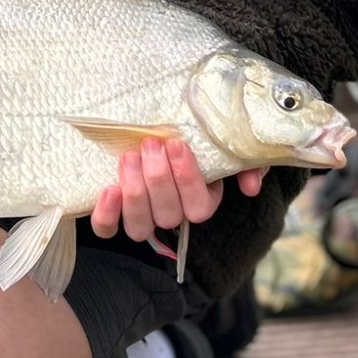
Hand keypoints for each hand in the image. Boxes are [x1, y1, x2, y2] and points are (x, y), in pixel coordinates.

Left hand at [89, 136, 267, 243]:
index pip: (198, 207)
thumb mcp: (227, 144)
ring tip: (130, 157)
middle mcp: (173, 213)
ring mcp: (143, 216)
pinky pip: (107, 228)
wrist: (164, 129)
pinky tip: (108, 189)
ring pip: (140, 226)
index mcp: (201, 200)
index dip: (186, 179)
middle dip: (158, 179)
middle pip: (168, 215)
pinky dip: (106, 215)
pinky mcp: (114, 214)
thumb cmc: (196, 137)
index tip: (176, 144)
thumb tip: (250, 185)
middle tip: (151, 144)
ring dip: (135, 193)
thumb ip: (247, 162)